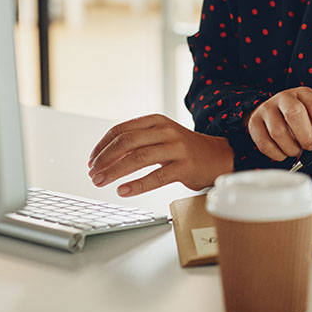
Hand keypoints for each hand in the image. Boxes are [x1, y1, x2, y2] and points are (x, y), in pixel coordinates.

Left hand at [87, 114, 233, 195]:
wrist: (219, 156)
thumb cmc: (185, 149)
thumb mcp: (161, 137)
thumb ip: (138, 143)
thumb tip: (106, 156)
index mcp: (156, 121)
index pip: (121, 130)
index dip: (102, 146)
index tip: (92, 160)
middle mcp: (166, 131)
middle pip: (126, 142)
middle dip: (104, 159)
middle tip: (93, 173)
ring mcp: (176, 148)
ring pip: (138, 158)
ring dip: (115, 172)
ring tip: (101, 182)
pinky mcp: (185, 167)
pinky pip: (156, 177)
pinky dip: (136, 185)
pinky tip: (123, 190)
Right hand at [246, 87, 311, 161]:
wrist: (270, 113)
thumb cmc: (300, 119)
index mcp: (304, 94)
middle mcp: (284, 98)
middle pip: (295, 114)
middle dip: (306, 137)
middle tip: (311, 148)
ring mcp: (267, 109)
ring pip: (278, 132)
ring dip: (292, 149)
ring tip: (297, 150)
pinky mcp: (254, 123)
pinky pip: (265, 144)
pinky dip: (278, 154)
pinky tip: (283, 152)